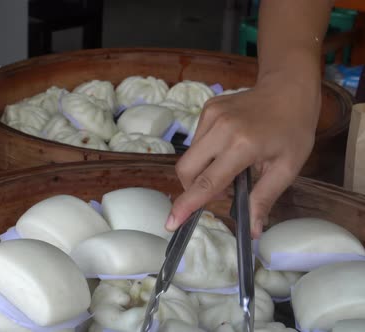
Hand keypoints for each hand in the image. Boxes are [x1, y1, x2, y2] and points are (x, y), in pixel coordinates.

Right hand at [165, 75, 319, 237]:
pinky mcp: (207, 109)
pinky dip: (207, 154)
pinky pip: (197, 141)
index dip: (188, 205)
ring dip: (202, 171)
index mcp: (242, 145)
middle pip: (186, 169)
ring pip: (190, 156)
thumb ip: (264, 199)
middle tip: (219, 193)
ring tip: (231, 166)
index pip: (207, 182)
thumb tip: (252, 232)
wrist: (288, 88)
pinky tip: (228, 148)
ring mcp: (211, 115)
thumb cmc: (293, 130)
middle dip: (192, 189)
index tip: (171, 223)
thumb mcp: (287, 168)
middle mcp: (221, 128)